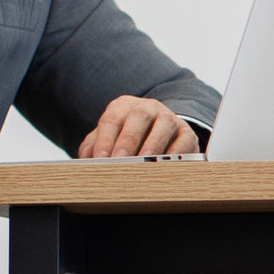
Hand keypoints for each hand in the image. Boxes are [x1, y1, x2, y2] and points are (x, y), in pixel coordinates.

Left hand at [78, 95, 198, 158]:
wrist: (161, 133)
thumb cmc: (129, 139)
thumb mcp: (109, 139)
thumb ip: (94, 147)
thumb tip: (86, 161)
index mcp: (123, 107)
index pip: (111, 119)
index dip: (104, 139)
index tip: (99, 159)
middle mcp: (147, 108)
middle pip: (138, 117)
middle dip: (128, 140)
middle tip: (120, 160)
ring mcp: (169, 118)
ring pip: (164, 125)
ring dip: (154, 145)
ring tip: (145, 162)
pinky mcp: (187, 133)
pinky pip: (184, 140)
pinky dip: (177, 153)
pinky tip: (168, 166)